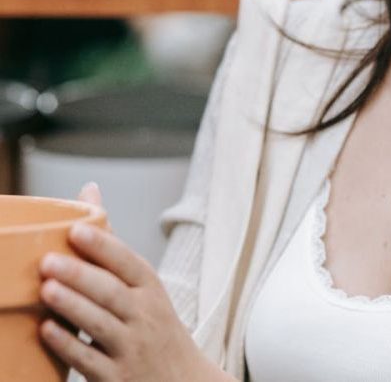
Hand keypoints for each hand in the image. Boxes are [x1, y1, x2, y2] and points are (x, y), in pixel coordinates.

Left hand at [38, 182, 207, 381]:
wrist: (181, 379)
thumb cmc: (153, 323)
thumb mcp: (143, 285)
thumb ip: (110, 242)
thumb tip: (89, 190)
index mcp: (150, 288)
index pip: (130, 263)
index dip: (104, 247)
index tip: (76, 230)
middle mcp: (145, 315)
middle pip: (112, 292)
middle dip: (81, 276)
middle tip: (48, 262)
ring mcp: (132, 348)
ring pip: (100, 324)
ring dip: (73, 307)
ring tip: (46, 290)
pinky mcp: (117, 378)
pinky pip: (90, 361)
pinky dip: (69, 346)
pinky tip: (47, 331)